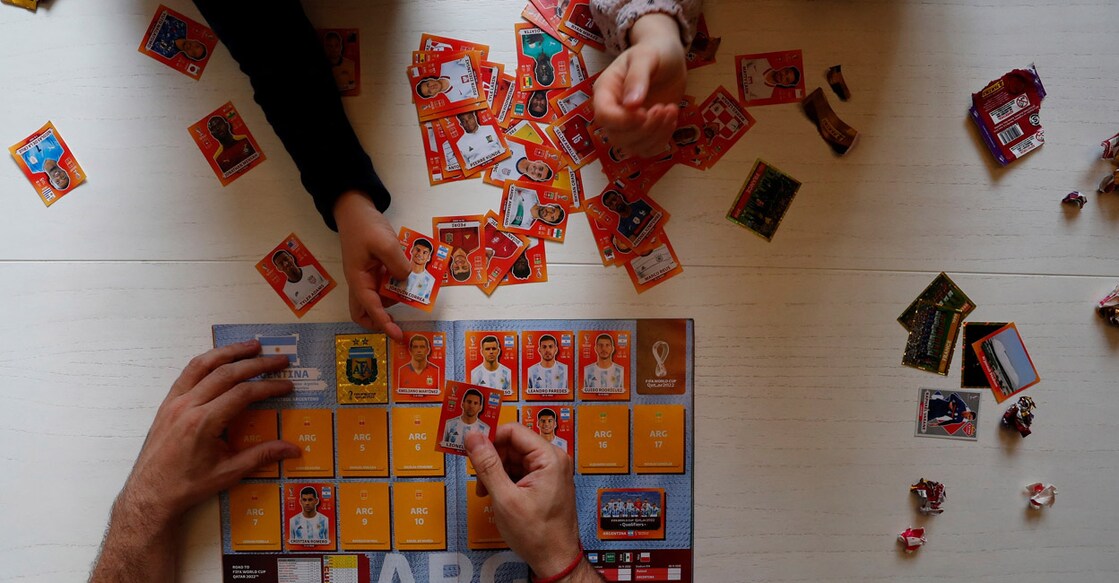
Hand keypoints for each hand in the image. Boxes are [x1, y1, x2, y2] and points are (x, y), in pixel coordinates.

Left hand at [89, 341, 299, 582]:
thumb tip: (292, 449)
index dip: (268, 387)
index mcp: (203, 423)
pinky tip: (221, 358)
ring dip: (230, 352)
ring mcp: (174, 402)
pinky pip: (188, 373)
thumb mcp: (228, 473)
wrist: (149, 494)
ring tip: (252, 345)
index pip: (242, 394)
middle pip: (227, 373)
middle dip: (256, 363)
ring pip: (204, 365)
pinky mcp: (167, 403)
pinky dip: (207, 360)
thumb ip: (261, 456)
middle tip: (280, 359)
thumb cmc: (187, 486)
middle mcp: (188, 406)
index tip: (286, 385)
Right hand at [334, 190, 410, 340]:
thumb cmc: (364, 226)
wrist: (355, 209)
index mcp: (358, 279)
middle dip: (379, 320)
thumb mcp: (384, 242)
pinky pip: (386, 283)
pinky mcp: (375, 269)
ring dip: (393, 299)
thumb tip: (407, 278)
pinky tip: (410, 276)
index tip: (397, 334)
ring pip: (378, 298)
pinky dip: (397, 284)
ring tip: (413, 292)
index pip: (370, 307)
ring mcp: (368, 276)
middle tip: (398, 322)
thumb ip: (396, 263)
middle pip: (364, 311)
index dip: (383, 323)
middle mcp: (361, 281)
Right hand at [465, 424, 583, 578]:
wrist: (555, 559)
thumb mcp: (505, 499)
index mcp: (549, 458)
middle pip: (512, 443)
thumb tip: (474, 439)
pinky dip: (504, 480)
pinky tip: (497, 495)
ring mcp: (549, 471)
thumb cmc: (538, 534)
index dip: (490, 438)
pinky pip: (518, 470)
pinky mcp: (544, 482)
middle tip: (478, 478)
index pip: (514, 431)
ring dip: (495, 472)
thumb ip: (487, 465)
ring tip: (487, 492)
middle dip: (491, 459)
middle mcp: (552, 459)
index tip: (471, 448)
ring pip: (512, 457)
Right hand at [593, 13, 686, 158]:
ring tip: (671, 110)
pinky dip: (662, 140)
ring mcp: (628, 125)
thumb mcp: (645, 56)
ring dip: (655, 135)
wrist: (667, 57)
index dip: (623, 120)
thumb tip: (631, 104)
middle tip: (663, 108)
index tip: (645, 112)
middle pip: (617, 137)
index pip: (604, 115)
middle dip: (644, 129)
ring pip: (632, 147)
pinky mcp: (644, 132)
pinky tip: (672, 119)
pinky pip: (647, 149)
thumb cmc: (654, 51)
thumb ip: (637, 77)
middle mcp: (613, 111)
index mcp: (605, 91)